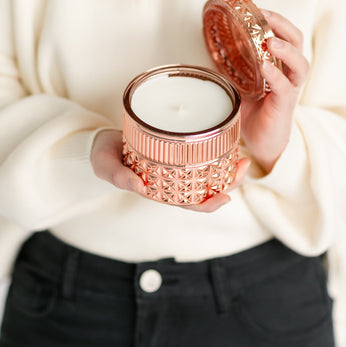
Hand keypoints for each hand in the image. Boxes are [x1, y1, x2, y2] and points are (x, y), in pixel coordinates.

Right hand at [91, 129, 249, 212]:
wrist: (102, 142)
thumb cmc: (105, 158)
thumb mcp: (106, 167)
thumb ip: (119, 176)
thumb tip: (138, 186)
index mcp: (159, 192)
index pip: (189, 203)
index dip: (209, 204)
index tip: (226, 198)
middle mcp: (172, 182)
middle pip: (206, 189)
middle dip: (229, 182)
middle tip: (243, 165)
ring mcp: (175, 167)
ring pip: (208, 173)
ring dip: (227, 168)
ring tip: (242, 156)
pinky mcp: (176, 151)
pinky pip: (200, 156)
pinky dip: (216, 152)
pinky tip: (227, 142)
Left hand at [241, 10, 308, 172]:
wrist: (261, 142)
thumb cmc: (251, 110)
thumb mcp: (238, 81)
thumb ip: (230, 64)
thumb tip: (208, 44)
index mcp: (280, 63)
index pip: (285, 34)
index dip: (275, 19)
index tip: (257, 9)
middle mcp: (289, 73)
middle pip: (298, 42)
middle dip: (283, 26)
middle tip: (266, 17)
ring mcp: (290, 89)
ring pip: (300, 64)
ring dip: (286, 50)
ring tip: (271, 42)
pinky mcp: (284, 106)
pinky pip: (285, 87)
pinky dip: (276, 75)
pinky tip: (264, 67)